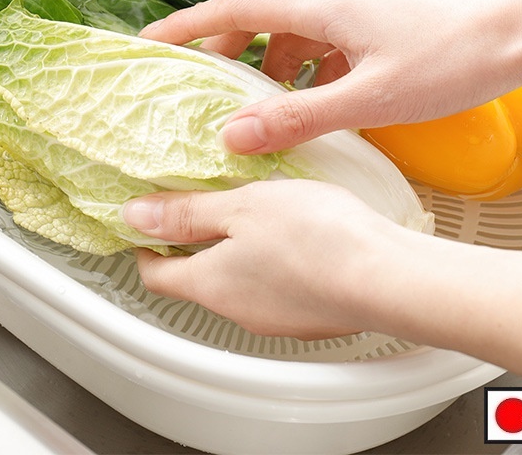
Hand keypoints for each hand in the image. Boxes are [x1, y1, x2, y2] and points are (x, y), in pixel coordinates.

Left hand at [123, 180, 406, 338]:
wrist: (385, 276)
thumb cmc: (314, 238)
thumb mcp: (241, 206)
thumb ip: (189, 212)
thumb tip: (136, 217)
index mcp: (211, 283)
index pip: (158, 275)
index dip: (146, 250)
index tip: (146, 228)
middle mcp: (239, 309)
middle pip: (199, 279)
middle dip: (193, 245)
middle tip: (198, 208)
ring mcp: (278, 316)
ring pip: (240, 282)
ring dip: (236, 250)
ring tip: (252, 212)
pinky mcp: (311, 313)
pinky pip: (276, 285)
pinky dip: (272, 261)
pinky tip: (294, 233)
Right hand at [141, 0, 521, 152]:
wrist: (520, 30)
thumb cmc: (452, 59)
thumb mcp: (369, 98)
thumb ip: (298, 117)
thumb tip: (235, 136)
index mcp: (319, 4)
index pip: (233, 9)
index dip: (186, 24)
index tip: (150, 42)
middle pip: (259, 16)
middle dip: (225, 50)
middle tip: (201, 86)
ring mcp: (356, 1)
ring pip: (294, 29)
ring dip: (271, 63)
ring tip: (261, 106)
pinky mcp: (377, 15)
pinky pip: (325, 37)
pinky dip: (308, 65)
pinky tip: (317, 99)